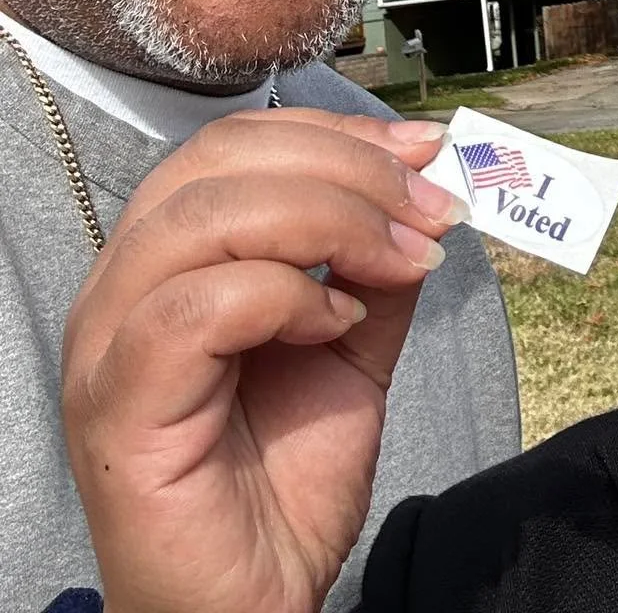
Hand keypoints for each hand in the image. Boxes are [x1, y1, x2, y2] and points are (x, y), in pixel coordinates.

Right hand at [61, 109, 469, 612]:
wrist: (255, 604)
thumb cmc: (283, 480)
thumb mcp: (351, 344)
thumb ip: (374, 266)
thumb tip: (422, 189)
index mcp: (167, 257)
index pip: (236, 144)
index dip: (335, 132)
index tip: (426, 150)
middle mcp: (121, 286)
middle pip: (221, 163)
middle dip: (345, 168)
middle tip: (429, 207)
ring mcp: (107, 344)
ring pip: (205, 218)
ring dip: (330, 218)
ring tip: (405, 258)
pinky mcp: (117, 406)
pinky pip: (193, 309)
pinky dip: (284, 296)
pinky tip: (335, 325)